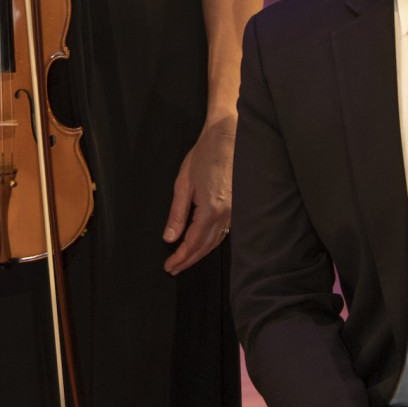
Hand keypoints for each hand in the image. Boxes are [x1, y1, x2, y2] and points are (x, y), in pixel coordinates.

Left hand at [162, 116, 233, 273]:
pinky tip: (202, 244)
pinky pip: (224, 232)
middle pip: (206, 247)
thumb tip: (169, 238)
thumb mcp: (183, 183)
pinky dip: (211, 242)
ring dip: (200, 254)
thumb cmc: (204, 156)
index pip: (193, 243)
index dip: (180, 257)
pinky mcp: (238, 207)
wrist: (227, 137)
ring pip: (216, 241)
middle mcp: (226, 215)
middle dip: (188, 260)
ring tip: (184, 261)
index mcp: (211, 209)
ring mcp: (235, 212)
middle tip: (173, 269)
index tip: (169, 266)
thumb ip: (177, 214)